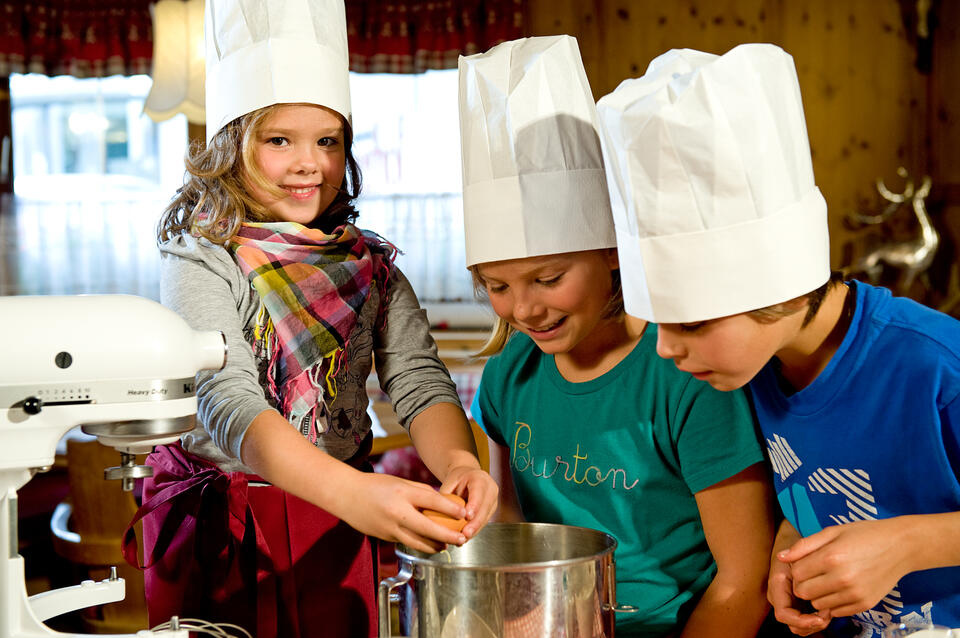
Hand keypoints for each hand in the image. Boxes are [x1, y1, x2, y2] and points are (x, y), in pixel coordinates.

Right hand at [336, 471, 469, 552]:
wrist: (345, 495)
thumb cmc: (376, 485)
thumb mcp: (400, 482)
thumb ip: (420, 492)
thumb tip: (443, 503)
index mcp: (403, 493)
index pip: (432, 501)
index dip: (451, 509)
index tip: (465, 514)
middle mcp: (397, 512)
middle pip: (427, 528)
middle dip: (447, 536)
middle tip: (462, 539)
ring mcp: (390, 527)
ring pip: (417, 542)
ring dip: (435, 546)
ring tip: (447, 546)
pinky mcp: (384, 537)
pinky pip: (406, 541)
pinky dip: (420, 544)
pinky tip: (429, 544)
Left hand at [438, 465, 498, 537]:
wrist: (467, 476)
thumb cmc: (456, 480)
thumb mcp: (449, 483)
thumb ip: (446, 496)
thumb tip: (438, 512)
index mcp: (479, 478)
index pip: (478, 492)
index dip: (474, 505)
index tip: (467, 516)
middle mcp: (490, 488)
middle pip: (484, 507)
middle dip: (476, 523)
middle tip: (465, 534)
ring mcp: (493, 499)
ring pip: (486, 517)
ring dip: (475, 530)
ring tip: (464, 539)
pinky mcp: (491, 510)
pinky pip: (483, 522)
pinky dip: (474, 530)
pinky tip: (464, 539)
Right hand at [768, 547, 830, 634]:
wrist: (787, 541)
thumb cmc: (794, 545)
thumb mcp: (798, 550)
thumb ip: (800, 561)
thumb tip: (795, 576)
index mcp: (776, 585)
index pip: (783, 614)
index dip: (802, 620)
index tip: (820, 617)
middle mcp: (778, 597)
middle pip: (793, 625)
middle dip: (812, 625)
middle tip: (828, 615)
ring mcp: (786, 601)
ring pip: (800, 626)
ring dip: (815, 624)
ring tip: (828, 611)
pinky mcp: (795, 603)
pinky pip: (805, 620)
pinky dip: (817, 620)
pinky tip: (827, 608)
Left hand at [778, 518, 910, 617]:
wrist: (901, 546)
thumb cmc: (864, 535)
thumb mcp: (832, 531)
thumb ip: (804, 545)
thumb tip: (781, 557)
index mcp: (831, 557)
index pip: (797, 574)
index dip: (796, 568)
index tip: (804, 562)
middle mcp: (842, 579)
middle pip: (804, 592)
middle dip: (803, 583)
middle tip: (813, 573)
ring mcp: (854, 594)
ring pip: (817, 604)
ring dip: (817, 594)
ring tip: (827, 579)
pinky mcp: (865, 604)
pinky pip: (836, 612)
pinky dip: (832, 602)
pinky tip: (839, 588)